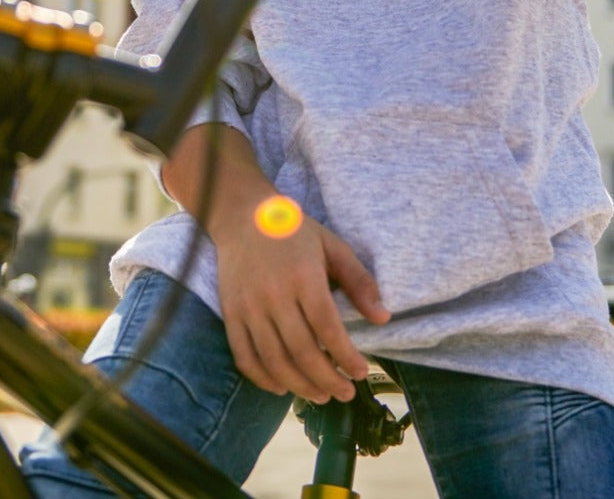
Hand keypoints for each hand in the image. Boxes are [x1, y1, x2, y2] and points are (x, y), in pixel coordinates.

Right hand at [211, 200, 389, 402]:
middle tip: (345, 393)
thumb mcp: (333, 246)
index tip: (360, 372)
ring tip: (320, 396)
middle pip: (302, 351)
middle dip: (327, 379)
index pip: (328, 329)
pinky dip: (262, 379)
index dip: (346, 357)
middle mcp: (274, 295)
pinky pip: (244, 356)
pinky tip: (282, 388)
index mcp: (303, 277)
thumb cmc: (294, 232)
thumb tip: (383, 318)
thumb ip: (359, 282)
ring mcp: (248, 307)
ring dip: (299, 386)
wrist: (242, 216)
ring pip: (274, 360)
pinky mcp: (230, 314)